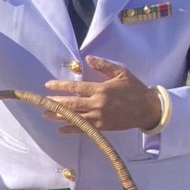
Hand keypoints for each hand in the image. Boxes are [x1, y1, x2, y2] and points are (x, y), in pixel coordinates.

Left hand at [43, 56, 160, 133]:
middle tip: (42, 102)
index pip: (76, 87)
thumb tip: (88, 58)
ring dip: (59, 116)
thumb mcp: (121, 72)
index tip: (47, 85)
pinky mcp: (102, 127)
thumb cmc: (134, 88)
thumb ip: (104, 65)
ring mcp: (99, 117)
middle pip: (71, 104)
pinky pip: (84, 129)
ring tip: (46, 115)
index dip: (60, 86)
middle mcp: (98, 103)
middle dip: (55, 103)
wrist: (147, 108)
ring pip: (75, 117)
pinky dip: (71, 130)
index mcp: (101, 89)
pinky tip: (60, 130)